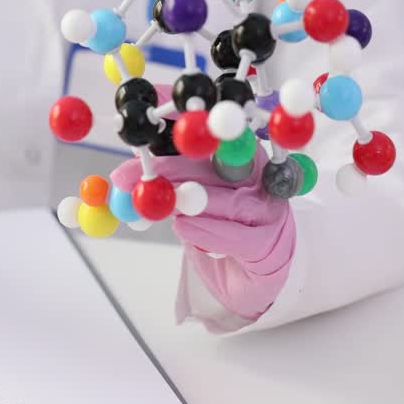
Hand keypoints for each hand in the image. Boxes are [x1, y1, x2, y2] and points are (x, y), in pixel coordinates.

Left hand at [109, 147, 295, 320]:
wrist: (249, 276)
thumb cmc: (220, 228)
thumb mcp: (192, 196)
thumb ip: (171, 176)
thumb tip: (134, 154)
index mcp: (243, 154)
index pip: (211, 135)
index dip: (180, 130)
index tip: (147, 128)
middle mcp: (261, 178)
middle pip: (215, 166)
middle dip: (169, 168)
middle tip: (133, 176)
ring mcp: (269, 211)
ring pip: (227, 201)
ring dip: (187, 202)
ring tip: (157, 205)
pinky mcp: (268, 245)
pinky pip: (235, 237)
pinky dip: (206, 232)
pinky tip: (183, 228)